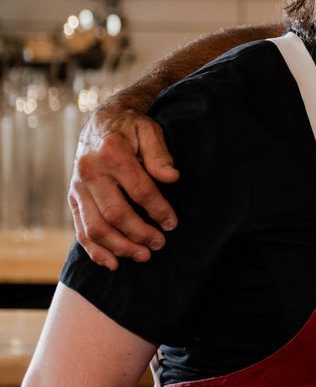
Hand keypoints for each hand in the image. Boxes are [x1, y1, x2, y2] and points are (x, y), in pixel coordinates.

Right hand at [69, 106, 178, 269]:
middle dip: (140, 233)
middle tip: (160, 244)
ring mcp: (77, 188)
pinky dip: (95, 250)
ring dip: (119, 246)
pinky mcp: (72, 199)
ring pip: (95, 227)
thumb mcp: (149, 131)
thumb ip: (159, 154)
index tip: (172, 223)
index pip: (139, 190)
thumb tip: (172, 177)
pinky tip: (113, 262)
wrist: (101, 123)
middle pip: (115, 213)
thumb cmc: (131, 128)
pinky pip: (80, 230)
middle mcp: (90, 172)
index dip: (158, 210)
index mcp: (112, 154)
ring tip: (143, 256)